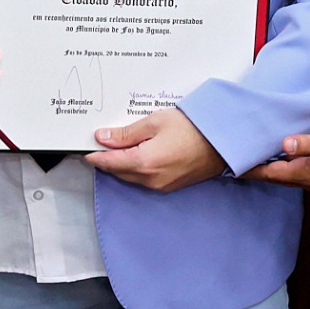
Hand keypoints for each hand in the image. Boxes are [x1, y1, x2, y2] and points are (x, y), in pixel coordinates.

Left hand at [84, 108, 225, 191]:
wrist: (223, 142)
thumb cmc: (193, 128)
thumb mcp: (155, 122)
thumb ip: (126, 133)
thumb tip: (102, 138)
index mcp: (144, 163)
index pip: (109, 162)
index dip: (94, 155)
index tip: (85, 148)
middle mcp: (150, 180)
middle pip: (118, 171)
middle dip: (108, 158)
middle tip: (102, 141)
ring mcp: (161, 186)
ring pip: (131, 176)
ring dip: (123, 163)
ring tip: (122, 144)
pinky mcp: (169, 186)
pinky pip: (145, 179)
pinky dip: (137, 167)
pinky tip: (140, 152)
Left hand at [241, 126, 309, 192]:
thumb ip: (307, 144)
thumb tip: (284, 144)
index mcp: (306, 173)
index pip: (271, 173)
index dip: (251, 169)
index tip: (232, 166)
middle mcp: (309, 182)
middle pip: (276, 178)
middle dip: (257, 171)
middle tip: (238, 162)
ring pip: (287, 178)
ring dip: (271, 170)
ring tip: (256, 159)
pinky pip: (298, 176)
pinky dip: (285, 169)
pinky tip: (285, 159)